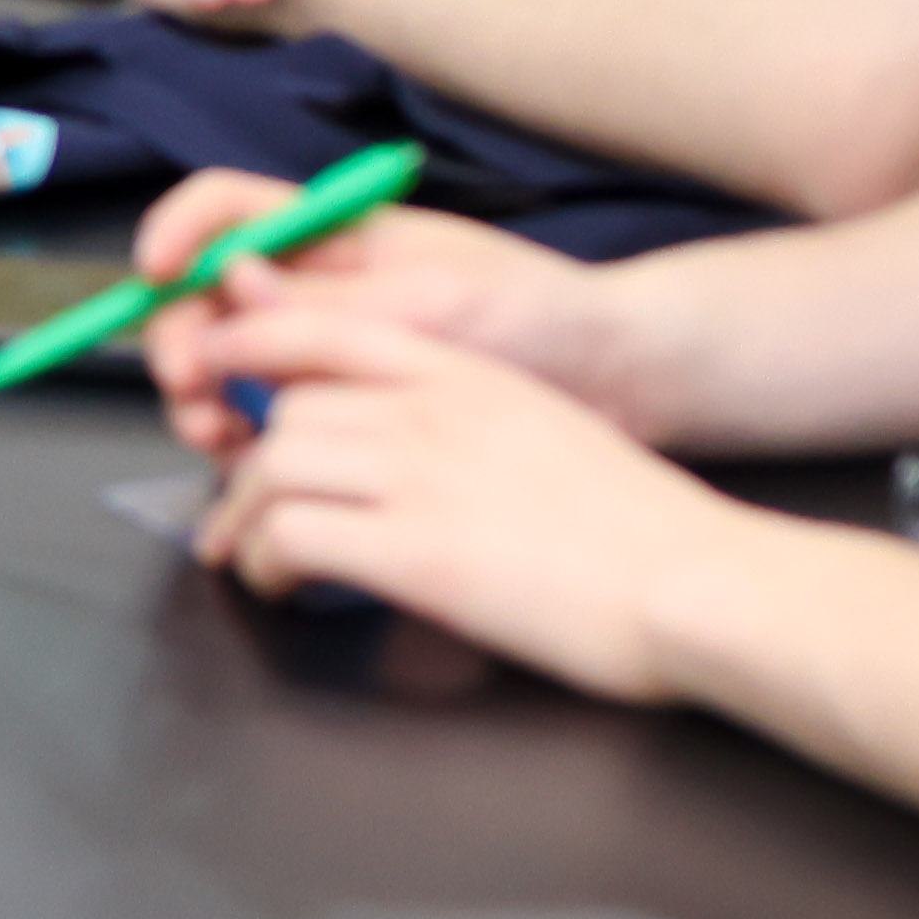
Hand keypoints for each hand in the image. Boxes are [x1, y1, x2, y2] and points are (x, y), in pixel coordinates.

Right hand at [123, 174, 631, 448]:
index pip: (226, 207)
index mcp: (337, 234)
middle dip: (180, 341)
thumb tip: (227, 284)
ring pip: (226, 363)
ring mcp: (330, 347)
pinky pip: (268, 416)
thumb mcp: (429, 304)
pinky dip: (245, 440)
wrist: (617, 383)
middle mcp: (320, 284)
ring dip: (203, 400)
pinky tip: (251, 467)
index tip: (156, 275)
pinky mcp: (347, 407)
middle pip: (205, 295)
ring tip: (218, 442)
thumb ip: (325, 303)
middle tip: (191, 397)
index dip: (178, 231)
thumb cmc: (540, 318)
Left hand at [176, 294, 738, 701]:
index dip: (254, 343)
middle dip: (251, 462)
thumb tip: (413, 445)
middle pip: (287, 412)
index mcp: (468, 376)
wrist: (697, 582)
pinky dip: (267, 563)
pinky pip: (291, 536)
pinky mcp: (416, 553)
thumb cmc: (640, 528)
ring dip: (246, 518)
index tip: (220, 369)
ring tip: (253, 555)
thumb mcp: (547, 431)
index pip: (328, 332)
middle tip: (247, 507)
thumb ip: (469, 420)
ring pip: (271, 467)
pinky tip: (282, 586)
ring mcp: (421, 478)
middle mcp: (433, 413)